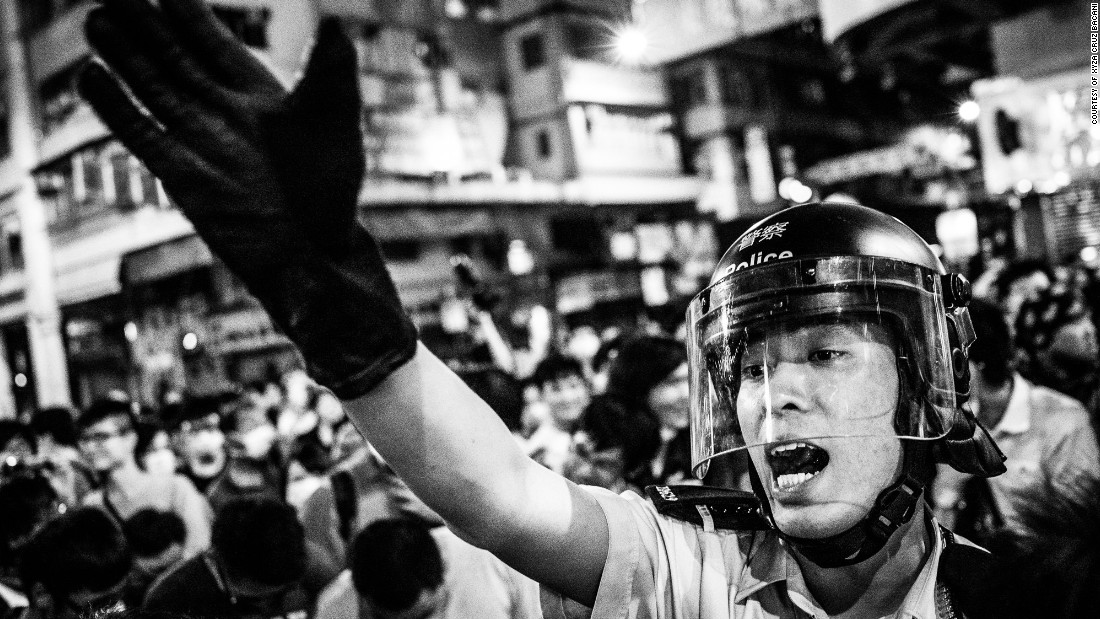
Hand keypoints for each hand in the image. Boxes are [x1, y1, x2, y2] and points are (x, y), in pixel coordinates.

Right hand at [79, 0, 416, 396]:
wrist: (313, 252)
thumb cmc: (331, 191)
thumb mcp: (337, 122)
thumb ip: (332, 72)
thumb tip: (336, 22)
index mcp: (259, 95)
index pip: (214, 44)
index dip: (189, 15)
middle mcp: (223, 114)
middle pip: (174, 59)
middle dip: (145, 26)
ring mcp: (200, 142)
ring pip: (153, 89)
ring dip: (125, 57)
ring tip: (94, 21)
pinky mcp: (181, 175)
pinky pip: (141, 134)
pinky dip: (116, 108)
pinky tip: (90, 77)